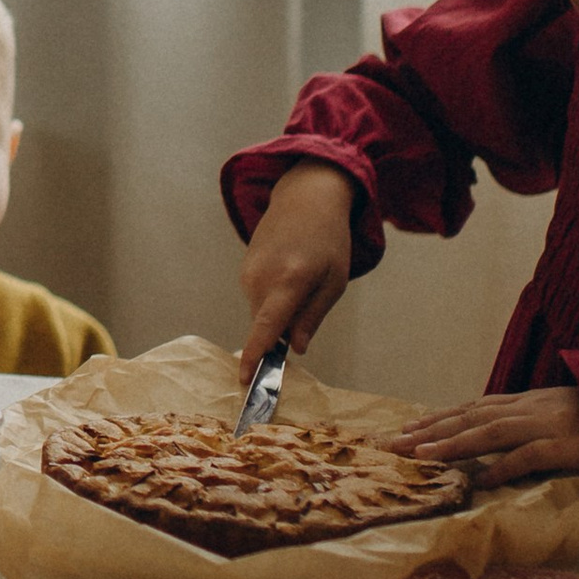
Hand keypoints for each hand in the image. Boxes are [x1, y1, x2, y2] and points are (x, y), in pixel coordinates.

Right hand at [238, 164, 358, 375]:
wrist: (305, 197)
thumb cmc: (329, 239)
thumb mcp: (334, 281)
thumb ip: (312, 318)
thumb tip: (294, 348)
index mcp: (290, 281)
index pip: (266, 327)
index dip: (255, 356)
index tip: (246, 381)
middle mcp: (262, 278)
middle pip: (266, 325)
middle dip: (284, 330)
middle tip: (310, 302)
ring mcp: (248, 272)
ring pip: (261, 312)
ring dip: (280, 311)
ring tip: (303, 277)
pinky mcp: (244, 269)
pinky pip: (258, 298)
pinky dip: (273, 298)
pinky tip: (289, 271)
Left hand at [398, 386, 578, 486]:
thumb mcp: (555, 410)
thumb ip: (523, 419)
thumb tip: (490, 434)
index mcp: (524, 402)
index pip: (470, 408)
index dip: (436, 419)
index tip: (405, 430)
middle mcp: (529, 409)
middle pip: (470, 418)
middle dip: (430, 431)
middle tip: (394, 444)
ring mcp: (547, 426)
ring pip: (491, 432)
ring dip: (454, 444)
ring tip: (423, 457)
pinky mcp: (567, 446)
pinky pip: (530, 456)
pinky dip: (503, 466)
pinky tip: (480, 479)